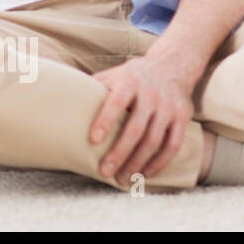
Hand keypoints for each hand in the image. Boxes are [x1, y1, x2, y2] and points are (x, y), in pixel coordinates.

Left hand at [89, 53, 196, 185]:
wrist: (171, 65)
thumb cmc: (131, 76)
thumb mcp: (112, 75)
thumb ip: (92, 88)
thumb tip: (60, 101)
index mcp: (128, 81)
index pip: (115, 102)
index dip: (105, 121)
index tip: (93, 140)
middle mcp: (150, 93)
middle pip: (135, 128)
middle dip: (120, 153)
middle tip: (104, 172)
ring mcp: (168, 106)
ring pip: (154, 140)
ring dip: (137, 163)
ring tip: (122, 179)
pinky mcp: (183, 117)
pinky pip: (173, 145)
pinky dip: (159, 162)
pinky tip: (145, 174)